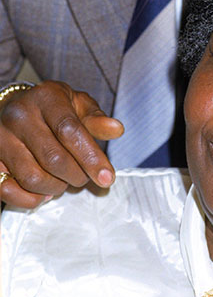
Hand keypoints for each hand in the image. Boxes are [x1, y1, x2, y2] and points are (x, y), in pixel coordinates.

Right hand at [0, 80, 123, 207]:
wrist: (16, 107)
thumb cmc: (53, 108)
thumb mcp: (78, 104)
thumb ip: (96, 119)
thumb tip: (117, 129)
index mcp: (46, 97)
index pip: (70, 130)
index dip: (91, 157)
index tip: (108, 177)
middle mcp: (20, 116)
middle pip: (53, 158)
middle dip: (77, 175)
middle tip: (85, 177)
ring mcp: (1, 138)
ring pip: (32, 177)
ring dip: (57, 187)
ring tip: (65, 180)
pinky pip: (8, 190)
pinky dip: (31, 199)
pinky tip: (45, 191)